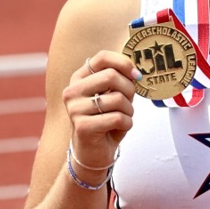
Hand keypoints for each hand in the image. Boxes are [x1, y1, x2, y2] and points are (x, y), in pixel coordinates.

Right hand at [62, 50, 139, 169]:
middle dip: (129, 89)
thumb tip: (136, 73)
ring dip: (129, 110)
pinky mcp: (82, 126)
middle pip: (111, 76)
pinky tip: (119, 127)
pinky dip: (127, 123)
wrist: (93, 151)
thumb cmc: (107, 118)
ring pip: (117, 99)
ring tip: (122, 117)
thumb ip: (120, 79)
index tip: (137, 75)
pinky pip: (117, 118)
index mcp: (79, 78)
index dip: (124, 63)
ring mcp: (74, 109)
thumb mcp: (113, 94)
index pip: (102, 57)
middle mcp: (72, 91)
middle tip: (130, 101)